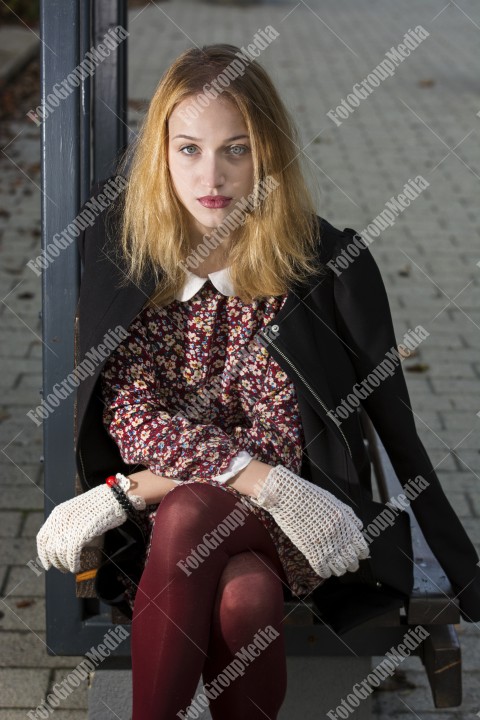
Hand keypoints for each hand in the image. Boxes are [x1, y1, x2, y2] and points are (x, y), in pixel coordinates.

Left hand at [36, 483, 145, 573]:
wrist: (114, 497)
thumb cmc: (100, 506)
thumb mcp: (79, 514)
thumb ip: (69, 527)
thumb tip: (65, 548)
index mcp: (58, 514)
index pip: (42, 538)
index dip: (42, 553)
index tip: (47, 563)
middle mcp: (60, 520)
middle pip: (50, 548)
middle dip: (55, 562)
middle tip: (62, 568)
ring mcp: (70, 526)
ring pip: (59, 553)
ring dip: (64, 565)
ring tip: (70, 568)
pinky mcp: (80, 533)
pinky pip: (71, 554)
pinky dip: (72, 564)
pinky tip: (76, 567)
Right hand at [249, 465, 369, 577]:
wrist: (289, 497)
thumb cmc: (311, 496)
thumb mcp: (335, 502)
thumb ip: (349, 516)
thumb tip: (360, 527)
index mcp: (345, 524)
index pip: (361, 546)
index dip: (362, 553)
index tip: (361, 555)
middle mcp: (338, 537)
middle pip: (351, 559)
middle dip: (353, 563)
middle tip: (351, 564)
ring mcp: (324, 545)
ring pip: (339, 567)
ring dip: (340, 569)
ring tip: (339, 568)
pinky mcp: (310, 551)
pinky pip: (322, 570)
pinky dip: (325, 572)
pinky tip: (325, 570)